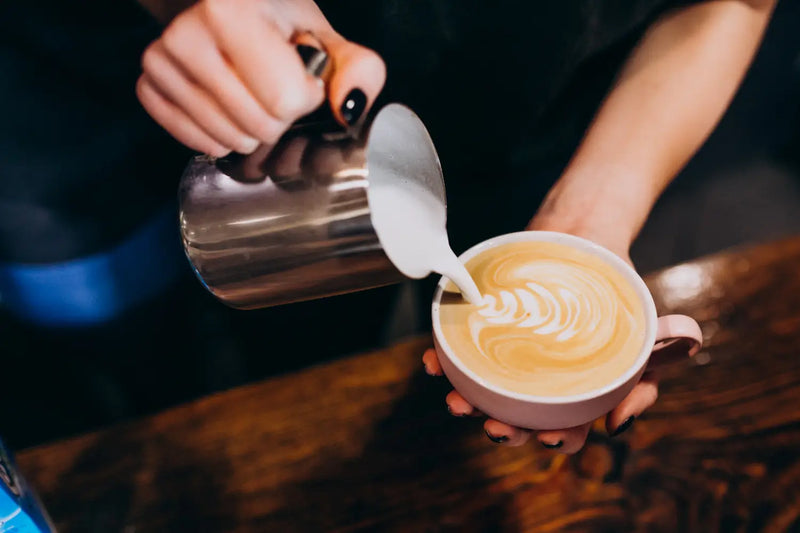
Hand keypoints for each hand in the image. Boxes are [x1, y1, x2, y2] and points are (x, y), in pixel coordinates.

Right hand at [137, 0, 384, 156]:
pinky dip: (221, 135)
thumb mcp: (322, 34)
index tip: (300, 74)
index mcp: (232, 8)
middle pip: (258, 126)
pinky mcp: (147, 85)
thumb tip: (350, 106)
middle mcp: (187, 32)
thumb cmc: (275, 21)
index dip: (304, 96)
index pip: (285, 99)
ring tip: (251, 94)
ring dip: (252, 130)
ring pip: (229, 140)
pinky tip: (226, 106)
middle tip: (274, 87)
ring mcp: (160, 60)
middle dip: (279, 117)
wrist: (219, 6)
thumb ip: (355, 68)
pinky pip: (198, 142)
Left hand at [421, 213, 663, 453]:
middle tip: (495, 426)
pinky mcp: (485, 333)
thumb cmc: (615, 300)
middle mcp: (538, 384)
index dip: (557, 440)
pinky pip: (458, 353)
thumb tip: (637, 405)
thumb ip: (658, 357)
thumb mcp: (646, 328)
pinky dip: (443, 361)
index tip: (548, 438)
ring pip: (484, 392)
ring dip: (467, 403)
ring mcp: (508, 359)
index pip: (567, 429)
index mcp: (575, 394)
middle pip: (520, 419)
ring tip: (457, 403)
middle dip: (504, 430)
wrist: (583, 244)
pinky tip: (433, 362)